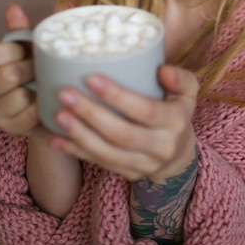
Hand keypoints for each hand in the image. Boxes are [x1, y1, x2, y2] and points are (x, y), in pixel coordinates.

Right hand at [0, 3, 40, 135]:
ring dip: (38, 88)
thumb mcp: (29, 48)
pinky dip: (42, 106)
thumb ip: (20, 31)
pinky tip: (48, 101)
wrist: (50, 106)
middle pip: (6, 75)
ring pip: (18, 96)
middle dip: (31, 69)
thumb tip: (13, 7)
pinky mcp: (11, 128)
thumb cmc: (37, 72)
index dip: (11, 51)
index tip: (26, 50)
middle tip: (42, 68)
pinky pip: (29, 115)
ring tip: (45, 85)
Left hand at [49, 64, 198, 181]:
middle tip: (65, 94)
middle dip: (91, 114)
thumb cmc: (177, 111)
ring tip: (58, 115)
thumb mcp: (187, 92)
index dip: (118, 96)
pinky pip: (99, 164)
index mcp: (175, 122)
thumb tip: (162, 70)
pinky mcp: (128, 174)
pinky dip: (76, 152)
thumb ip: (180, 78)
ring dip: (80, 135)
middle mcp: (161, 147)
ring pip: (108, 153)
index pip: (145, 110)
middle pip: (122, 134)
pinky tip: (57, 139)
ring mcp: (144, 165)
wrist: (179, 155)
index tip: (91, 78)